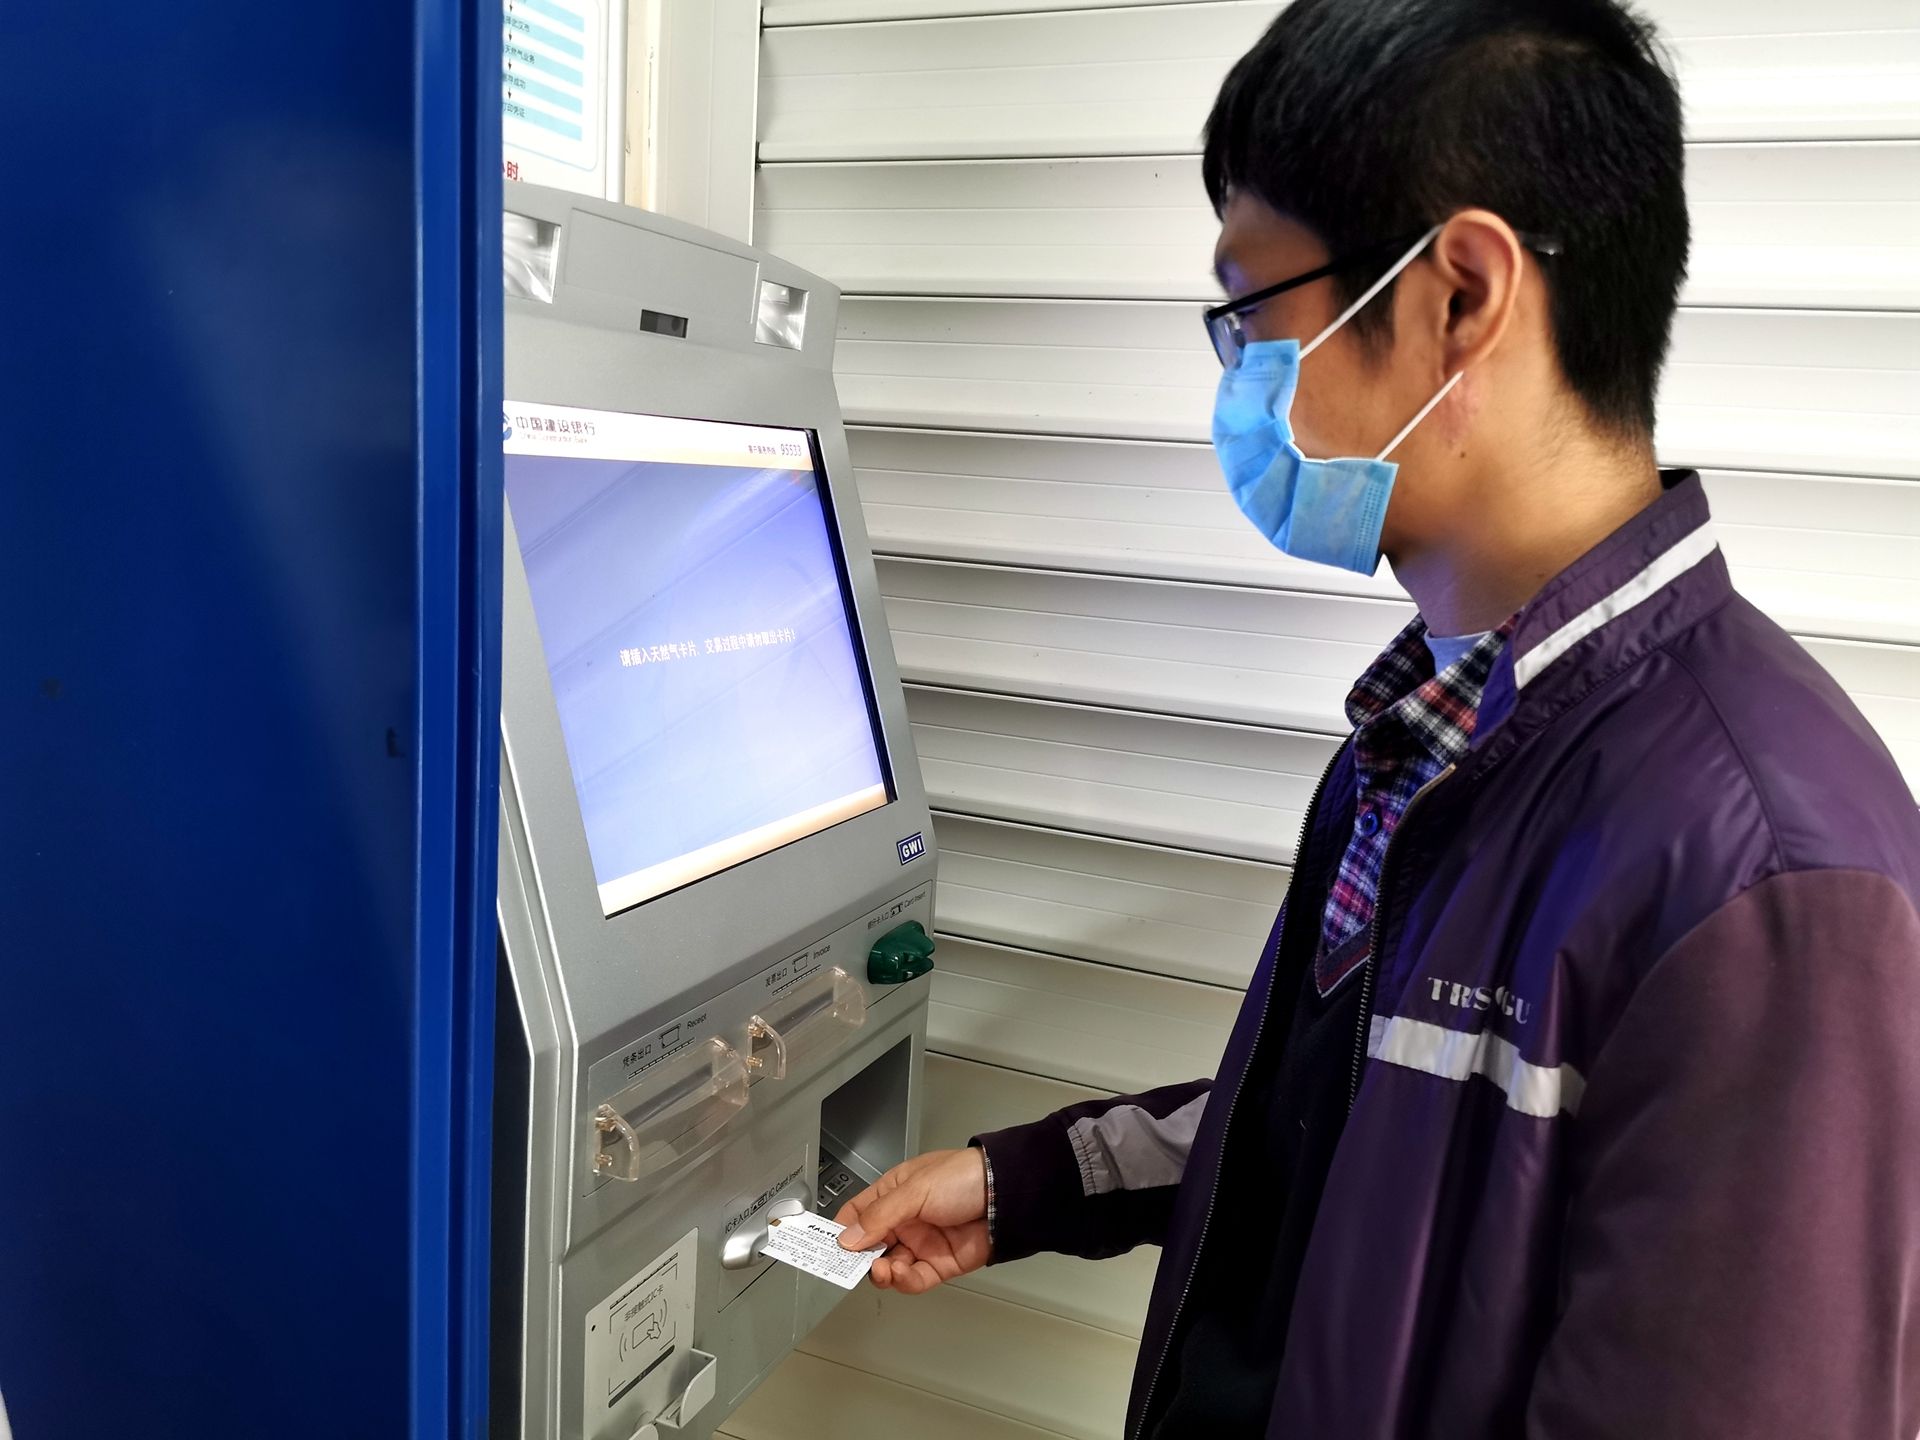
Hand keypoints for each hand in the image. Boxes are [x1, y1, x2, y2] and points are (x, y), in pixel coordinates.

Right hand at [833, 1147, 992, 1294]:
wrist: (1006, 1194)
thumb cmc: (962, 1177)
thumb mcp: (915, 1189)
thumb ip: (880, 1216)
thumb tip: (847, 1239)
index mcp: (894, 1194)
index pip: (858, 1215)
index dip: (841, 1231)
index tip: (826, 1247)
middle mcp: (905, 1220)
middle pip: (870, 1246)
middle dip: (859, 1258)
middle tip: (849, 1266)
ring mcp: (922, 1243)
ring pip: (889, 1266)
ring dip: (880, 1271)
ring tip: (880, 1269)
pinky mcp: (939, 1264)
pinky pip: (913, 1279)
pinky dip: (902, 1280)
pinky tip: (897, 1274)